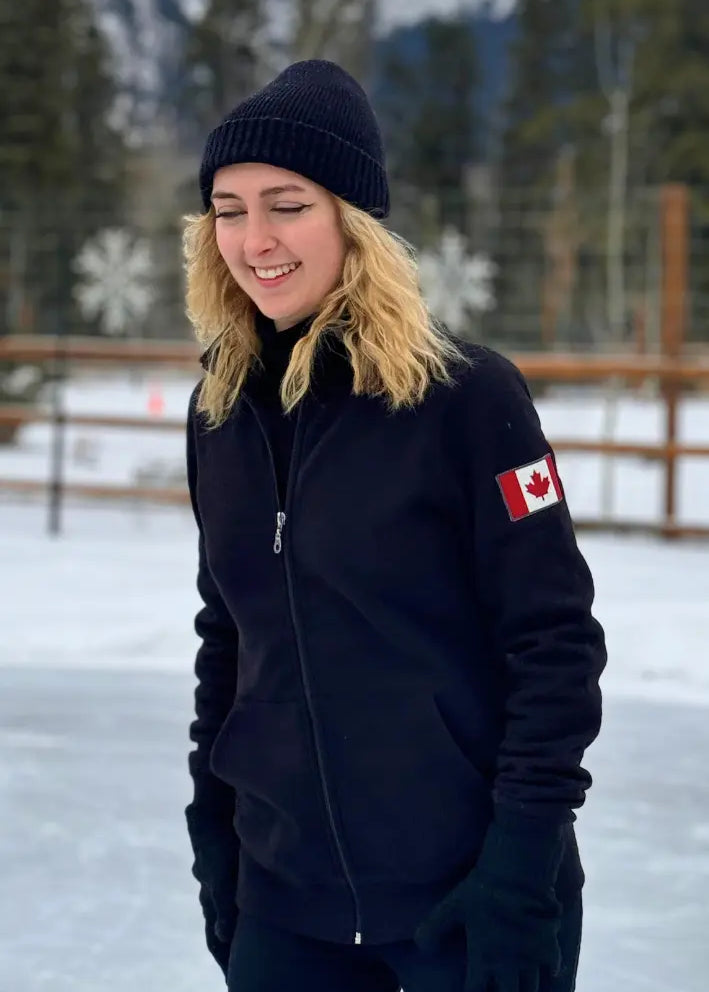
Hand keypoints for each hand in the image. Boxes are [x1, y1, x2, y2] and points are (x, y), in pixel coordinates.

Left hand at [415, 810, 565, 991]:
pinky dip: (549, 973)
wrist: (518, 870)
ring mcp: (531, 955)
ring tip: (517, 988)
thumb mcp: (452, 905)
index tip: (468, 991)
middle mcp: (509, 963)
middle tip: (497, 990)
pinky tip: (546, 974)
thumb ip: (434, 928)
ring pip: (531, 988)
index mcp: (485, 957)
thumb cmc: (482, 887)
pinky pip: (553, 968)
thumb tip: (422, 948)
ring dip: (524, 990)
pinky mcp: (548, 942)